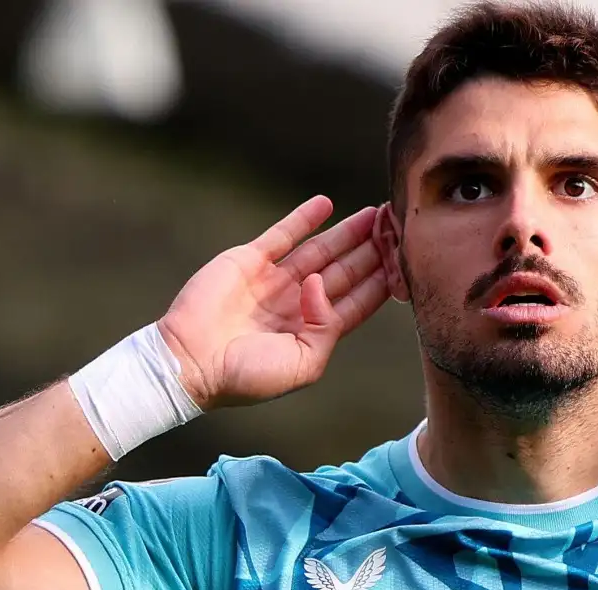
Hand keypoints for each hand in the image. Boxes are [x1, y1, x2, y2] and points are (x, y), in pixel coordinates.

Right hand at [158, 196, 388, 408]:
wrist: (190, 363)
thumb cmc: (247, 376)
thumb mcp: (303, 365)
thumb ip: (326, 327)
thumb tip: (323, 285)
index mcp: (314, 332)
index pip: (358, 301)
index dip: (381, 280)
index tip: (407, 260)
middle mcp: (298, 303)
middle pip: (346, 271)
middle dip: (373, 251)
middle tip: (399, 228)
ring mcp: (275, 281)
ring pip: (321, 250)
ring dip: (348, 232)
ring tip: (376, 214)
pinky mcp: (249, 261)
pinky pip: (282, 235)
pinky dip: (303, 219)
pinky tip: (327, 205)